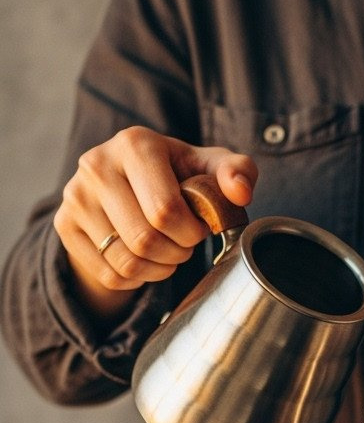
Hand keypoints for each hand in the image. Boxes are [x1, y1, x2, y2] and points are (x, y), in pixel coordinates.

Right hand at [53, 127, 257, 319]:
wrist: (125, 184)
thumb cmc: (177, 176)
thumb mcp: (208, 168)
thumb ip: (237, 172)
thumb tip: (239, 193)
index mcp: (135, 143)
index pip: (165, 211)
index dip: (190, 232)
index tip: (199, 229)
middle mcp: (97, 165)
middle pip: (145, 240)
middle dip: (177, 253)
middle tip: (185, 246)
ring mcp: (76, 196)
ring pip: (126, 262)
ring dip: (159, 270)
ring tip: (168, 254)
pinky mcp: (65, 225)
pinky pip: (109, 274)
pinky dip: (136, 279)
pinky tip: (145, 261)